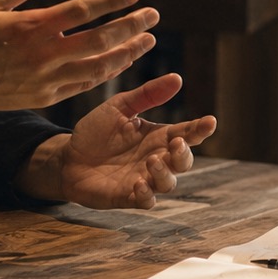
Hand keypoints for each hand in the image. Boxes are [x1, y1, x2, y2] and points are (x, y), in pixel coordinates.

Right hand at [0, 0, 160, 113]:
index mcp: (31, 26)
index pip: (83, 10)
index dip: (112, 1)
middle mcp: (43, 54)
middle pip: (100, 39)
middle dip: (131, 27)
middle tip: (154, 16)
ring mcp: (46, 79)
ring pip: (98, 67)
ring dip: (127, 53)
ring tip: (147, 41)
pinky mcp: (46, 97)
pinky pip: (84, 85)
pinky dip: (106, 73)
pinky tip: (121, 62)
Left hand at [25, 74, 217, 208]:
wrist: (67, 157)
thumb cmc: (95, 133)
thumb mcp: (120, 108)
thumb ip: (147, 95)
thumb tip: (177, 78)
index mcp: (157, 136)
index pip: (186, 133)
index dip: (200, 129)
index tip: (210, 121)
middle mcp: (156, 159)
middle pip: (183, 161)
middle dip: (184, 154)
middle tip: (175, 143)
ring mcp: (144, 179)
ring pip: (169, 183)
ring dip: (165, 173)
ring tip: (152, 161)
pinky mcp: (128, 197)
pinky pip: (146, 200)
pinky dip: (147, 194)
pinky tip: (139, 183)